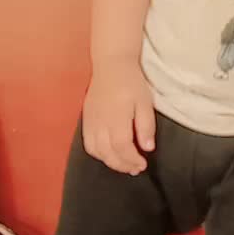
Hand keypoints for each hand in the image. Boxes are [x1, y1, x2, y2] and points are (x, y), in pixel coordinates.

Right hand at [82, 59, 155, 173]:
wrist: (111, 65)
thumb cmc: (131, 82)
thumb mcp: (145, 102)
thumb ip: (146, 126)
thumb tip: (147, 148)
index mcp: (117, 117)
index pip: (122, 147)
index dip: (132, 159)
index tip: (143, 164)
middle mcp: (100, 121)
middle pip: (108, 153)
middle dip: (122, 165)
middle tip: (135, 169)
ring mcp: (90, 121)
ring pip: (96, 150)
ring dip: (110, 162)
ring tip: (124, 164)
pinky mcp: (86, 119)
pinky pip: (88, 143)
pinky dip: (98, 154)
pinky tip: (109, 154)